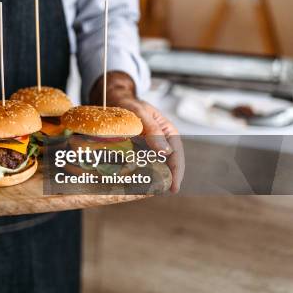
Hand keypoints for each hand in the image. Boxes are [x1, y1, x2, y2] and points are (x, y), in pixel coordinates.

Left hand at [90, 72, 183, 192]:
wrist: (116, 100)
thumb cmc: (130, 104)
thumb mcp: (141, 113)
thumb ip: (152, 130)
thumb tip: (165, 152)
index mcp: (168, 131)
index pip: (176, 154)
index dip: (177, 171)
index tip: (174, 187)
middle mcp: (161, 140)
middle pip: (169, 162)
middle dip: (168, 177)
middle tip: (164, 192)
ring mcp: (150, 145)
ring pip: (157, 164)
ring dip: (156, 176)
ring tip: (152, 190)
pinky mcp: (138, 148)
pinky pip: (143, 162)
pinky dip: (142, 171)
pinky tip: (138, 180)